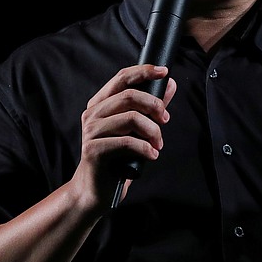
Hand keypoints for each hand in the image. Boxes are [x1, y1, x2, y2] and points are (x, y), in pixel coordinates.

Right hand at [73, 64, 176, 211]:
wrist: (97, 189)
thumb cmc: (118, 157)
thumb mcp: (136, 129)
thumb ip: (152, 107)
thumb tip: (170, 84)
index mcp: (100, 104)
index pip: (121, 78)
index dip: (143, 72)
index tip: (164, 72)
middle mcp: (92, 114)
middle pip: (129, 96)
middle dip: (154, 105)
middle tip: (165, 120)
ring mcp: (91, 131)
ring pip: (131, 118)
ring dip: (153, 131)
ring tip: (158, 145)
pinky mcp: (93, 149)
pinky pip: (127, 142)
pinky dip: (146, 148)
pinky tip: (152, 155)